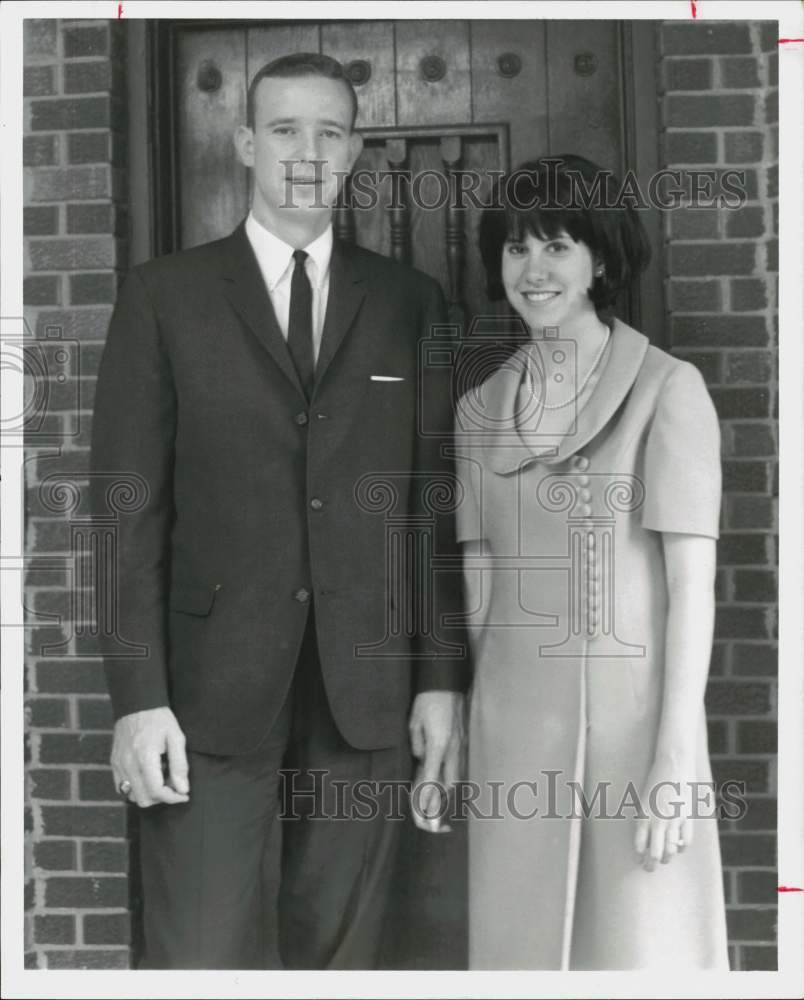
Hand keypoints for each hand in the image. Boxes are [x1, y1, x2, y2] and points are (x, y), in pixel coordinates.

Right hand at [111, 707, 189, 807]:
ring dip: (149, 795)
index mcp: (145, 757)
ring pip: (132, 797)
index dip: (173, 798)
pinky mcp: (114, 764)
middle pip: (144, 799)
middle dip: (162, 798)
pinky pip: (122, 788)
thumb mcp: (176, 737)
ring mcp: (119, 765)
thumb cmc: (159, 719)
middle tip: (174, 786)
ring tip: (160, 780)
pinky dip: (136, 789)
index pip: (156, 791)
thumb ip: (180, 764)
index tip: (184, 794)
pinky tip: (148, 777)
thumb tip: (183, 789)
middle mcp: (128, 764)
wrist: (137, 705)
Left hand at [408, 690, 464, 833]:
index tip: (424, 812)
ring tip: (438, 791)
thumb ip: (417, 745)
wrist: (446, 681)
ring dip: (448, 784)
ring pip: (459, 772)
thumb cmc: (427, 700)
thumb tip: (422, 758)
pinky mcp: (465, 737)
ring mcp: (462, 742)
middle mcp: (454, 747)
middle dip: (441, 796)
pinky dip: (454, 771)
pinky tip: (446, 771)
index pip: (433, 778)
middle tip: (430, 805)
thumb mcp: (413, 722)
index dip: (428, 797)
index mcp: (439, 745)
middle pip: (451, 782)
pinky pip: (461, 761)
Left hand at [634, 753, 697, 870]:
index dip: (639, 855)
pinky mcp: (687, 817)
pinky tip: (677, 848)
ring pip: (671, 850)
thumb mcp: (644, 798)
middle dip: (651, 863)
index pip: (639, 843)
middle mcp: (658, 819)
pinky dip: (681, 848)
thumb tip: (647, 837)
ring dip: (666, 858)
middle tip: (649, 869)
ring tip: (663, 861)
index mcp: (644, 814)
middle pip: (655, 851)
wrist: (672, 764)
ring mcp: (674, 819)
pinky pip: (685, 841)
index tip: (638, 859)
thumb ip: (645, 816)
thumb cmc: (655, 780)